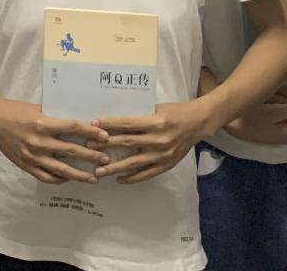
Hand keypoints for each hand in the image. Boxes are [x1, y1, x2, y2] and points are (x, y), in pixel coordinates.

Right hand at [0, 96, 107, 184]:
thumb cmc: (16, 110)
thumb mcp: (37, 108)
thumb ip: (55, 116)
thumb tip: (77, 123)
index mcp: (43, 123)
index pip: (73, 128)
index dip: (90, 132)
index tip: (104, 136)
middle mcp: (39, 142)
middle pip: (71, 151)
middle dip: (91, 156)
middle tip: (106, 160)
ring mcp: (33, 156)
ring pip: (61, 170)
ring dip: (80, 174)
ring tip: (94, 177)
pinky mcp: (26, 166)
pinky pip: (46, 177)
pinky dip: (59, 179)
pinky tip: (69, 179)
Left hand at [92, 100, 214, 183]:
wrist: (198, 123)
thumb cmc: (175, 111)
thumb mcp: (156, 107)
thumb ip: (139, 115)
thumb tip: (114, 119)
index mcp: (155, 122)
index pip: (127, 123)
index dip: (109, 125)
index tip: (93, 125)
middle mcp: (158, 139)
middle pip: (127, 142)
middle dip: (106, 145)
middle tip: (88, 148)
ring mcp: (162, 154)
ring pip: (134, 162)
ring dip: (115, 167)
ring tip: (98, 171)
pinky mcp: (166, 165)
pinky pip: (146, 174)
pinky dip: (132, 177)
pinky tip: (119, 179)